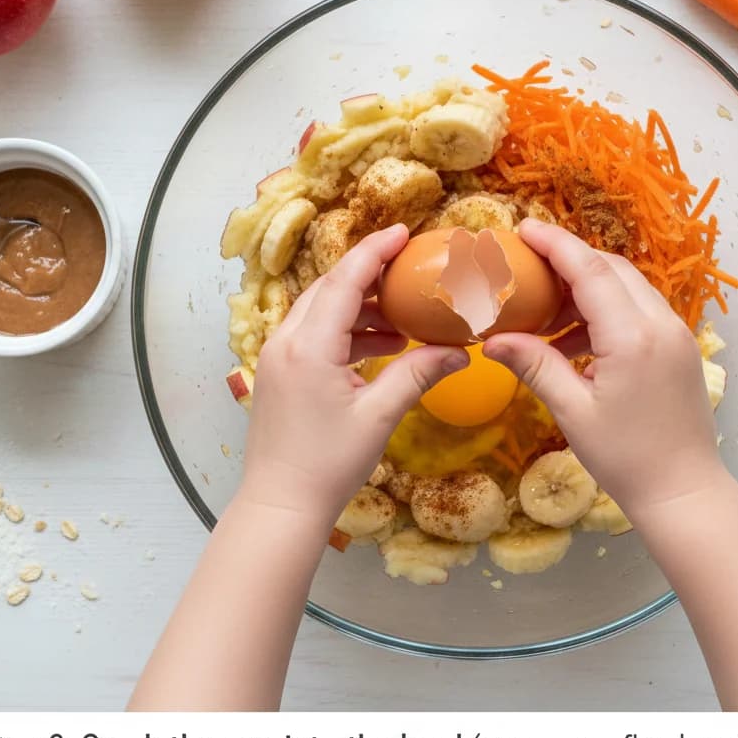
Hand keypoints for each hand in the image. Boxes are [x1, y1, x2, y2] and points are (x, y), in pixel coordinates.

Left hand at [241, 224, 467, 528]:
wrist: (280, 505)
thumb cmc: (328, 464)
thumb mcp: (379, 416)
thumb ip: (418, 374)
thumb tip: (460, 351)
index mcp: (309, 346)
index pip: (344, 281)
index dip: (375, 251)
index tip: (404, 232)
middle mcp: (286, 342)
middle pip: (329, 290)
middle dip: (370, 275)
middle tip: (409, 269)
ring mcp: (277, 358)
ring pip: (320, 312)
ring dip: (360, 308)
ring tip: (403, 319)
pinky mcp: (278, 375)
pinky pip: (314, 336)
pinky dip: (346, 333)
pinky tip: (380, 347)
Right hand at [483, 219, 723, 517]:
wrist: (684, 492)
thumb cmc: (625, 458)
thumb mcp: (572, 412)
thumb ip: (535, 366)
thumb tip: (493, 340)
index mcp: (632, 337)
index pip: (590, 270)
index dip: (555, 244)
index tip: (523, 229)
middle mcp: (660, 324)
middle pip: (612, 269)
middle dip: (569, 261)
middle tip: (526, 269)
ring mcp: (676, 334)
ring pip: (628, 287)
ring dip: (587, 288)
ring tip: (545, 314)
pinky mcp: (680, 349)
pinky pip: (639, 311)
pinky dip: (605, 311)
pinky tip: (574, 341)